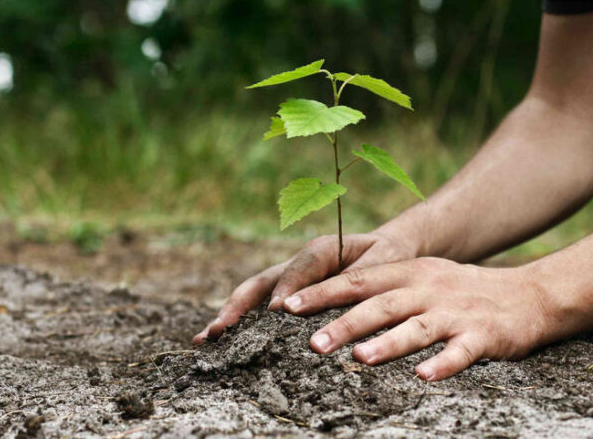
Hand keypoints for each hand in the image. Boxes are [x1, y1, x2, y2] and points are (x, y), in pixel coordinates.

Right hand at [193, 231, 416, 343]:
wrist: (387, 250)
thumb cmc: (388, 257)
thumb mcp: (384, 262)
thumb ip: (363, 277)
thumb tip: (340, 299)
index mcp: (322, 250)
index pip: (299, 269)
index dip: (286, 289)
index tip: (276, 313)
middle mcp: (298, 264)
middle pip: (261, 282)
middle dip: (238, 306)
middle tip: (219, 330)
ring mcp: (289, 279)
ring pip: (253, 295)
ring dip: (230, 316)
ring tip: (205, 339)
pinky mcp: (288, 294)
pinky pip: (260, 307)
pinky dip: (240, 323)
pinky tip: (219, 343)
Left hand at [281, 258, 550, 380]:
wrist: (529, 294)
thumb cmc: (461, 291)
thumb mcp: (422, 278)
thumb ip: (382, 288)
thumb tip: (329, 306)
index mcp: (409, 273)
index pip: (358, 280)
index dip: (322, 292)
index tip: (288, 306)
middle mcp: (428, 289)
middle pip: (381, 304)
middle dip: (345, 323)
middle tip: (312, 343)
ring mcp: (456, 312)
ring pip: (417, 327)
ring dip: (388, 343)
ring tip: (360, 359)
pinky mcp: (484, 335)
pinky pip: (460, 351)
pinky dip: (443, 364)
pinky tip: (423, 377)